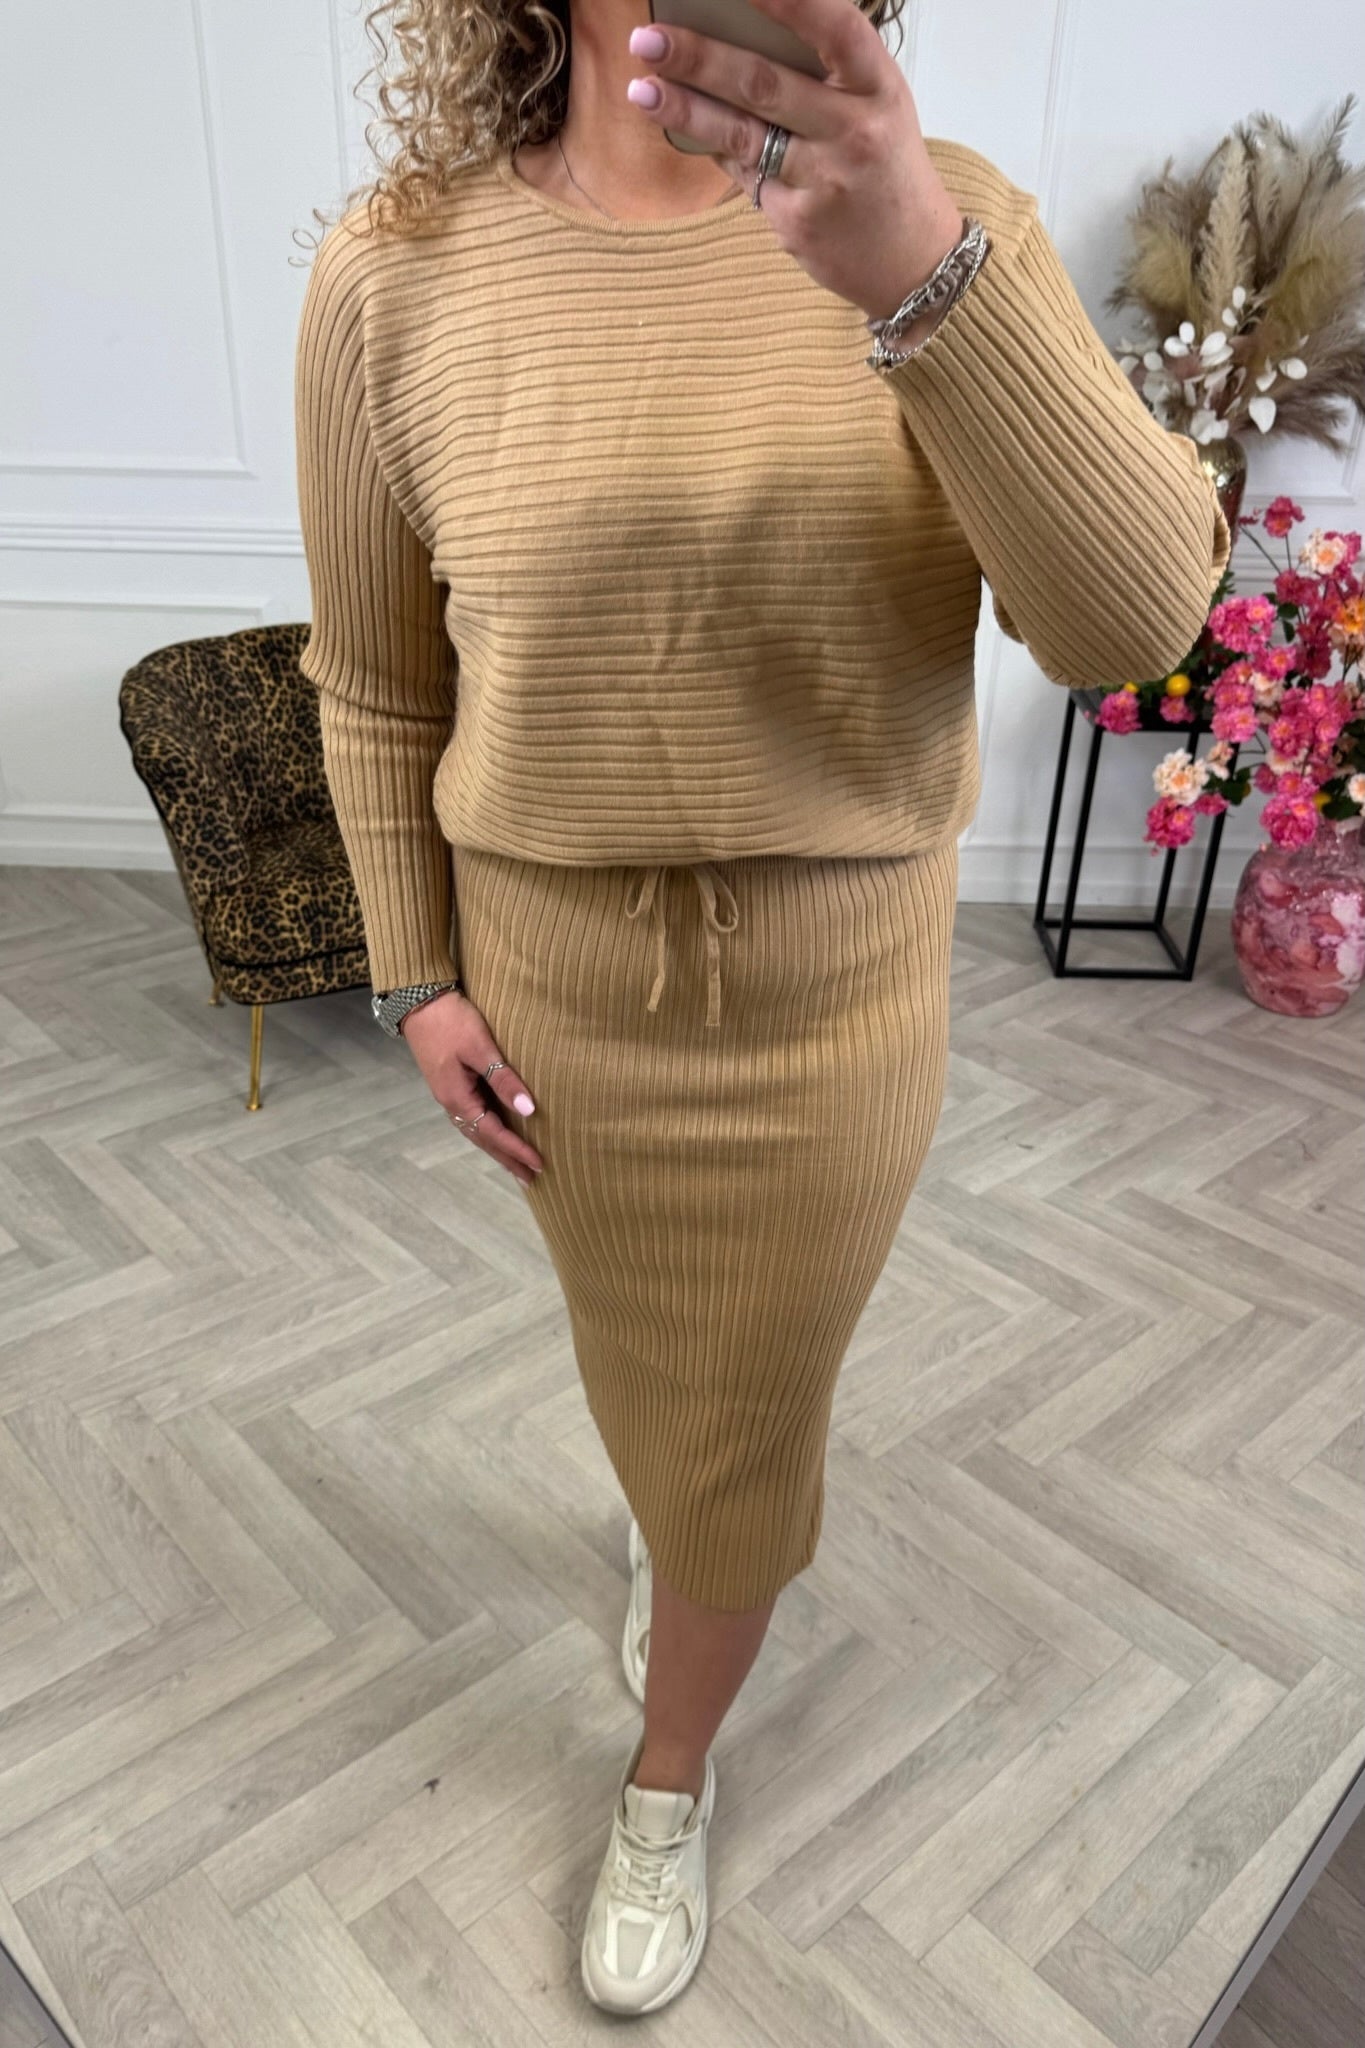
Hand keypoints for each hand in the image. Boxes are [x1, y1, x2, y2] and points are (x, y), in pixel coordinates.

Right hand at [401, 991, 544, 1190]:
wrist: (419, 1002)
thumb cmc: (452, 1021)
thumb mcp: (480, 1047)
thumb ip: (503, 1078)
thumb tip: (529, 1109)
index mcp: (457, 1098)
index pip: (493, 1133)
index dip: (516, 1150)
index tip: (538, 1164)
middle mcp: (451, 1103)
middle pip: (483, 1139)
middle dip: (507, 1159)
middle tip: (531, 1178)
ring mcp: (449, 1094)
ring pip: (477, 1131)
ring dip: (498, 1148)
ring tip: (518, 1164)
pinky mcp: (451, 1084)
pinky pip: (473, 1117)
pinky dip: (489, 1131)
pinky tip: (498, 1133)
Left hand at [625, 0, 964, 321]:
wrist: (914, 262)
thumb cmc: (887, 168)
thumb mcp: (878, 106)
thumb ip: (826, 73)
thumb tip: (738, 35)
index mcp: (880, 87)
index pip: (836, 29)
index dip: (790, 1)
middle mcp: (854, 130)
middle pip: (765, 84)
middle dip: (700, 57)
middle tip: (649, 39)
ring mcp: (823, 179)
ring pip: (742, 134)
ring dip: (685, 108)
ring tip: (641, 88)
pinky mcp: (796, 221)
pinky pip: (743, 174)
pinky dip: (713, 147)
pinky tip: (678, 125)